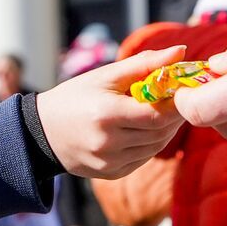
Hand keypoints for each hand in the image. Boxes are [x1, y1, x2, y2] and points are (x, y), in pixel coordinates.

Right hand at [36, 46, 184, 179]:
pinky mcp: (111, 174)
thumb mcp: (106, 75)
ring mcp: (110, 162)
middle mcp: (109, 143)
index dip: (177, 104)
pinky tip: (146, 129)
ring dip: (166, 130)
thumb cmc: (75, 97)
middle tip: (179, 99)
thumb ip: (145, 64)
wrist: (43, 132)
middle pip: (160, 132)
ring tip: (162, 112)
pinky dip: (151, 143)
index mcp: (107, 114)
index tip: (184, 90)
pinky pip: (143, 158)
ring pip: (156, 147)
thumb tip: (181, 51)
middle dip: (175, 115)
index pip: (158, 114)